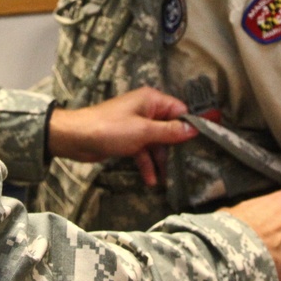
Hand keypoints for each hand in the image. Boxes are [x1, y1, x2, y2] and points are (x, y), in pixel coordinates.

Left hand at [46, 87, 196, 184]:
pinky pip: (144, 150)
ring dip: (161, 161)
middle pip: (170, 129)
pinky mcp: (127, 138)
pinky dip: (147, 163)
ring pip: (157, 143)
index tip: (204, 145)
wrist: (76, 138)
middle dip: (176, 148)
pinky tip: (150, 180)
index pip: (180, 111)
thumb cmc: (110, 129)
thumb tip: (193, 129)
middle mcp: (146, 110)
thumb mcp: (144, 131)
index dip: (191, 127)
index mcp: (152, 100)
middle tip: (188, 167)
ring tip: (167, 180)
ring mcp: (136, 125)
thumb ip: (170, 132)